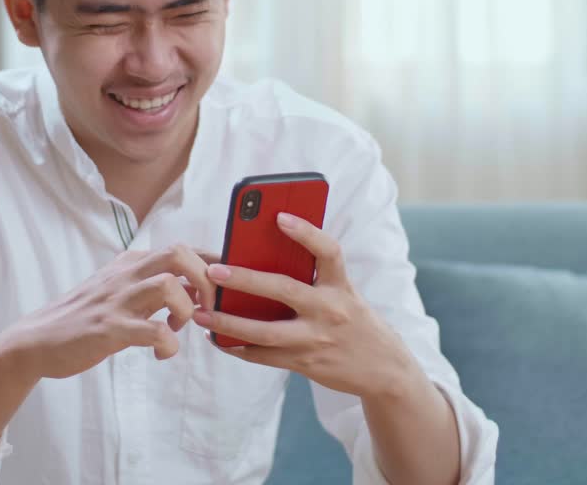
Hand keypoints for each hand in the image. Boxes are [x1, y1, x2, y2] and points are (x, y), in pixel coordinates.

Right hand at [2, 245, 219, 379]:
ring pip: (167, 285)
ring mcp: (115, 300)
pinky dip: (168, 343)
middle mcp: (125, 274)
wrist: (38, 340)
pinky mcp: (108, 328)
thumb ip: (158, 289)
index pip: (183, 249)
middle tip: (207, 308)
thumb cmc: (87, 318)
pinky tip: (162, 353)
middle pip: (178, 254)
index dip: (211, 265)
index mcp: (131, 263)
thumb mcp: (123, 293)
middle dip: (205, 280)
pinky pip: (151, 330)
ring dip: (186, 309)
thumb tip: (200, 289)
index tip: (222, 288)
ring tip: (178, 327)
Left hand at [192, 212, 408, 398]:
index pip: (328, 252)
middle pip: (283, 290)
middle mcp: (331, 310)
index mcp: (341, 286)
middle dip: (245, 280)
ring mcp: (317, 340)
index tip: (279, 216)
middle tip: (213, 271)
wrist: (385, 371)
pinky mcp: (306, 363)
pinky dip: (238, 347)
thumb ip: (314, 279)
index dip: (305, 232)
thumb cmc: (356, 322)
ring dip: (228, 322)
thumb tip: (263, 259)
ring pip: (265, 331)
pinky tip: (218, 339)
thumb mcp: (345, 294)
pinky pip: (264, 356)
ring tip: (201, 313)